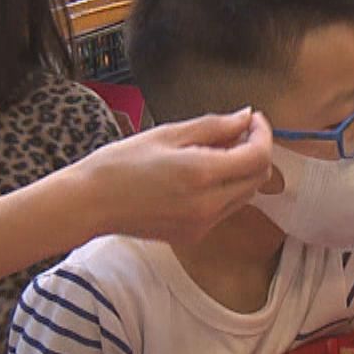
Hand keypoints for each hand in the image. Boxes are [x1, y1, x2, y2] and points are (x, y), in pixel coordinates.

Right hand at [78, 109, 274, 243]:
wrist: (90, 204)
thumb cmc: (119, 164)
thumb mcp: (167, 134)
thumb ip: (212, 127)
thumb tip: (245, 118)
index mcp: (201, 174)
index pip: (258, 156)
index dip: (263, 134)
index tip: (254, 120)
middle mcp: (208, 204)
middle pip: (258, 178)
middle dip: (256, 151)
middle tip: (238, 131)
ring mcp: (202, 224)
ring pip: (245, 195)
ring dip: (243, 171)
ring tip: (218, 150)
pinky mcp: (194, 235)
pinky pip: (225, 210)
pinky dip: (226, 189)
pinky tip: (202, 174)